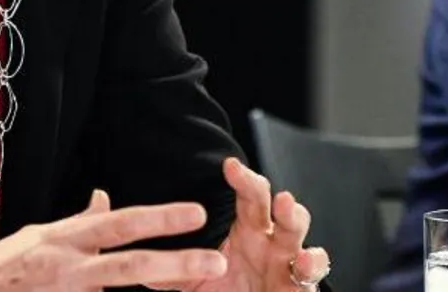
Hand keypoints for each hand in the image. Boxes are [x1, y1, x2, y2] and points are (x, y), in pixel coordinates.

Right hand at [0, 189, 227, 290]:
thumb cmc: (1, 267)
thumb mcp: (40, 236)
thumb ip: (79, 222)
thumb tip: (105, 199)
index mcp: (65, 239)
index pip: (120, 223)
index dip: (160, 218)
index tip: (197, 213)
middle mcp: (67, 267)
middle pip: (130, 265)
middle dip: (176, 263)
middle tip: (216, 260)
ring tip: (193, 289)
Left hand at [172, 157, 329, 291]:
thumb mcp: (190, 280)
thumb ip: (171, 267)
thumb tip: (135, 258)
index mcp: (248, 229)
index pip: (249, 196)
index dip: (243, 179)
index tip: (229, 166)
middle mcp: (272, 242)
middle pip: (283, 214)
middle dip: (284, 205)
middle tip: (280, 200)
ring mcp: (288, 265)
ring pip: (303, 242)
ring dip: (301, 233)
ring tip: (297, 236)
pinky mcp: (299, 289)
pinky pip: (311, 279)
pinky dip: (312, 268)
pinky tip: (305, 263)